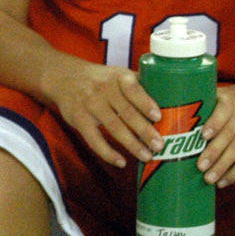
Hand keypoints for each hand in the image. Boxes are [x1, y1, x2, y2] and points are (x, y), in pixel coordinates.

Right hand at [46, 57, 163, 168]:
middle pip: (126, 112)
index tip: (158, 116)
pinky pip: (94, 139)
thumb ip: (139, 84)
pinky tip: (121, 162)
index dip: (145, 102)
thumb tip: (171, 98)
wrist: (64, 77)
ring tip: (147, 156)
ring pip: (113, 127)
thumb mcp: (117, 73)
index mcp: (118, 76)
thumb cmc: (100, 78)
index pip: (133, 88)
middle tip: (160, 145)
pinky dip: (107, 153)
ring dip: (131, 144)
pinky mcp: (78, 119)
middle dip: (144, 130)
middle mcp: (103, 89)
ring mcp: (90, 104)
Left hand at [197, 81, 234, 187]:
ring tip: (209, 179)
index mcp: (230, 99)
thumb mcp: (218, 94)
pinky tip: (223, 182)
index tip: (202, 136)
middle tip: (200, 166)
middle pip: (230, 135)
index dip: (214, 124)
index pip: (223, 111)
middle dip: (215, 152)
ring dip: (223, 166)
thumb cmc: (229, 100)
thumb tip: (165, 124)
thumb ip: (200, 105)